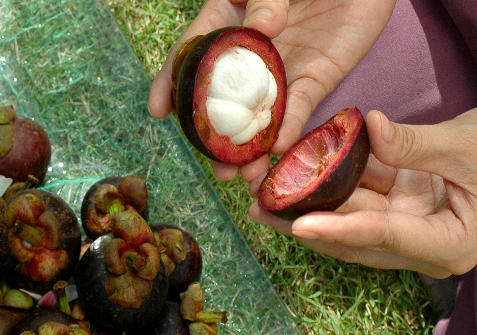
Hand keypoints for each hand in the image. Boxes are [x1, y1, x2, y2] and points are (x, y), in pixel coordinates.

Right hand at [148, 0, 394, 180]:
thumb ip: (265, 0)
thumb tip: (263, 29)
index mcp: (228, 24)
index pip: (192, 57)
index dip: (172, 84)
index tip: (158, 111)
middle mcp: (250, 56)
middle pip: (225, 101)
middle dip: (217, 138)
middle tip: (213, 164)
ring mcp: (283, 70)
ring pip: (261, 115)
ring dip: (252, 148)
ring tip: (243, 176)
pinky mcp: (318, 77)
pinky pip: (301, 106)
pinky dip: (291, 127)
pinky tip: (279, 148)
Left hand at [247, 97, 476, 277]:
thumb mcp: (466, 143)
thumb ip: (412, 143)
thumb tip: (367, 128)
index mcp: (448, 244)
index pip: (382, 236)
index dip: (338, 229)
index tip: (298, 225)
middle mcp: (427, 244)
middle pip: (357, 239)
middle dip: (307, 225)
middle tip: (260, 210)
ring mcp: (417, 225)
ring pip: (354, 220)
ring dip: (313, 207)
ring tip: (264, 197)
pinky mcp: (411, 205)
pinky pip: (366, 198)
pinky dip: (337, 185)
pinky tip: (300, 173)